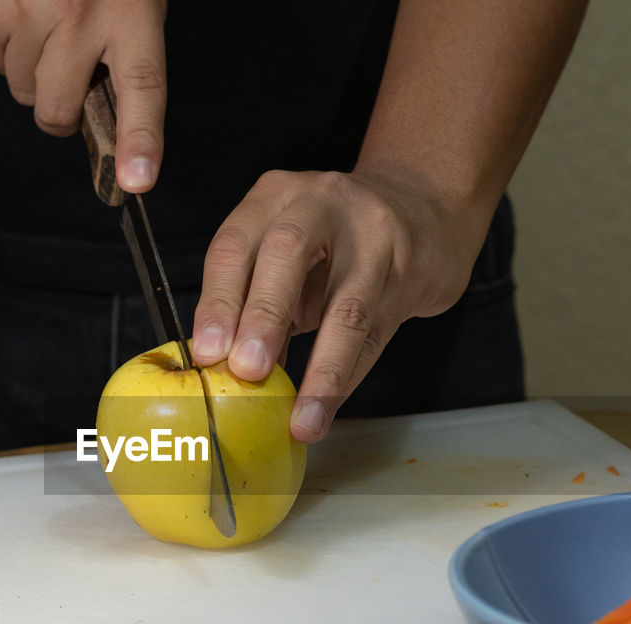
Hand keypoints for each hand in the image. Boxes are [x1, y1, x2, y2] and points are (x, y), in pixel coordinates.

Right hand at [0, 0, 167, 191]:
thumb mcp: (133, 5)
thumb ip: (120, 60)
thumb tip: (94, 127)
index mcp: (131, 17)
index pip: (141, 89)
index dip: (139, 140)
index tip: (134, 180)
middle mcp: (78, 13)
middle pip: (51, 108)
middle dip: (55, 102)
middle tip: (66, 67)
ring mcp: (25, 4)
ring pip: (13, 81)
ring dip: (24, 64)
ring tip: (42, 19)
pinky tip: (16, 4)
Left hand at [190, 167, 493, 443]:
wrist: (424, 208)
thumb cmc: (336, 239)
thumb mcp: (287, 253)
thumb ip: (256, 300)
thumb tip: (226, 370)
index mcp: (275, 197)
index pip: (236, 245)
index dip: (218, 301)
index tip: (207, 352)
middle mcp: (323, 204)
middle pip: (288, 255)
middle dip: (263, 317)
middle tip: (246, 370)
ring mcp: (373, 237)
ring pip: (346, 307)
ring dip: (321, 370)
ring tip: (302, 418)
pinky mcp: (410, 272)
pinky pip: (374, 334)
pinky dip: (347, 376)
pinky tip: (328, 406)